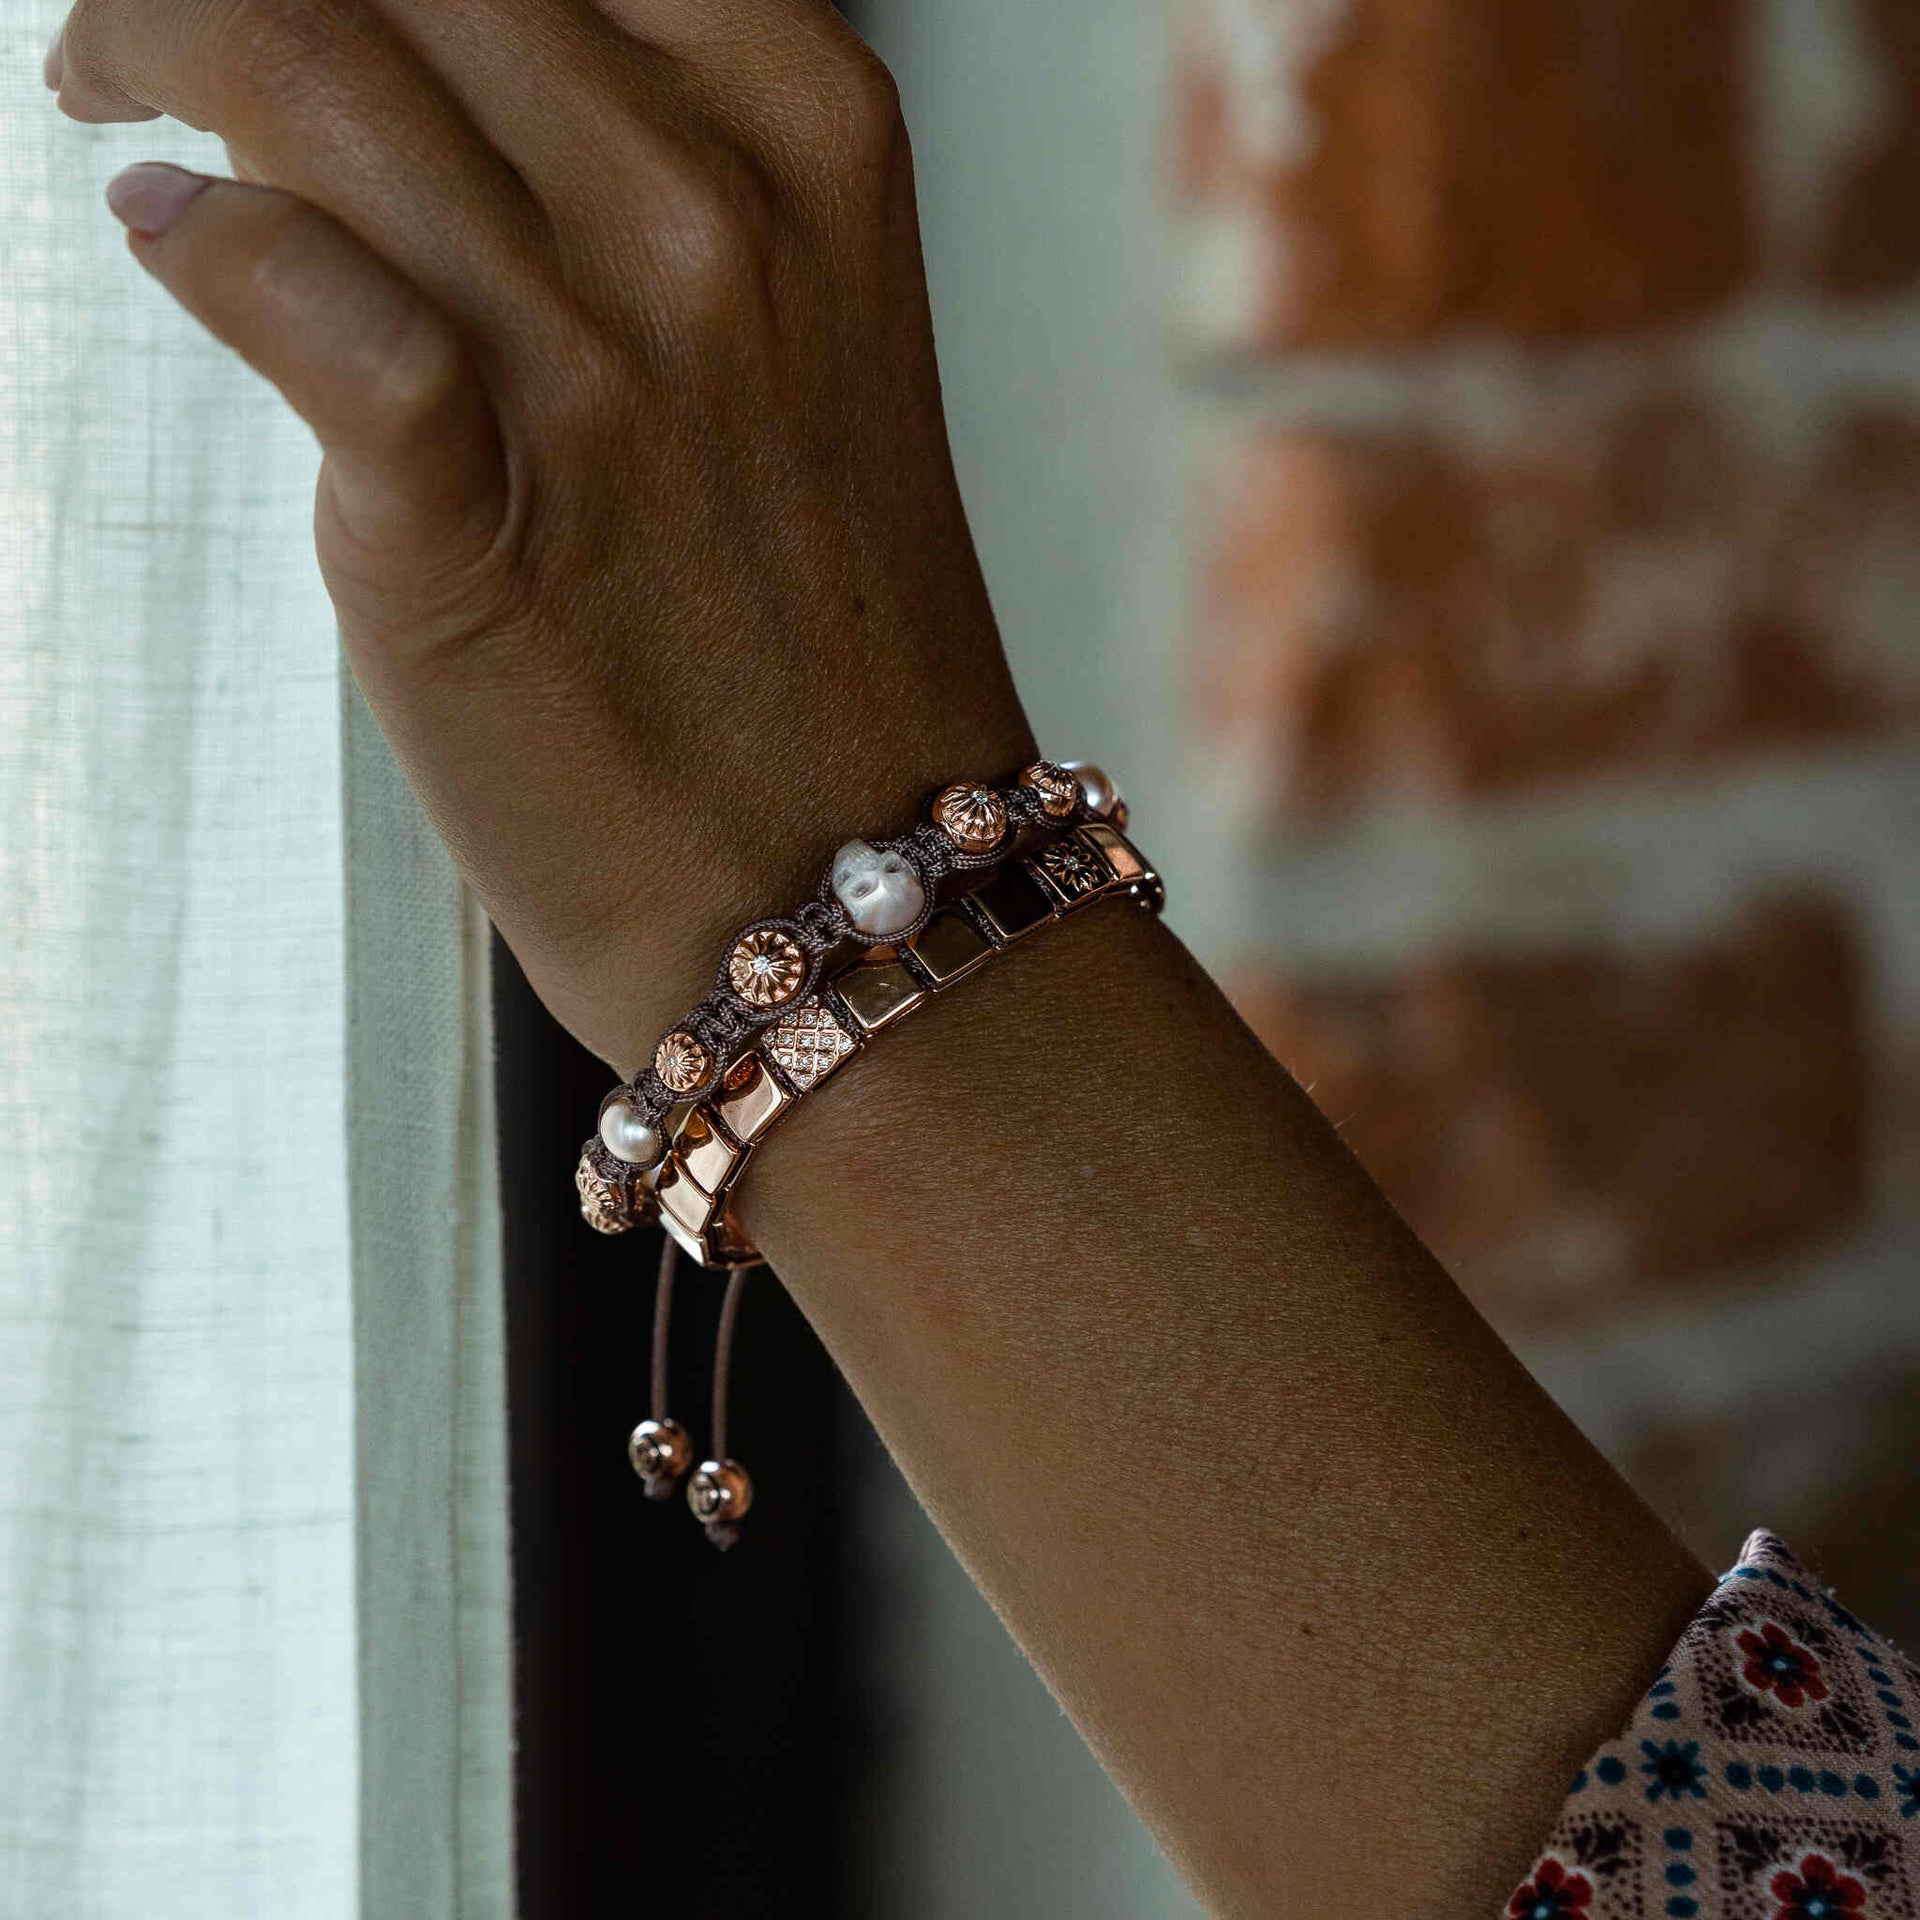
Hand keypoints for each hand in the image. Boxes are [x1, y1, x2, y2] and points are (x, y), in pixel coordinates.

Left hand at [50, 0, 1034, 1071]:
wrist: (836, 869)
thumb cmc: (802, 618)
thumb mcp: (790, 323)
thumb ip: (647, 165)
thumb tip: (413, 58)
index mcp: (813, 125)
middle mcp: (716, 206)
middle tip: (169, 30)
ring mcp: (606, 357)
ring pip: (300, 50)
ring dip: (158, 35)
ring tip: (117, 90)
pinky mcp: (479, 504)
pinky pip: (282, 274)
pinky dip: (193, 235)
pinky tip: (162, 235)